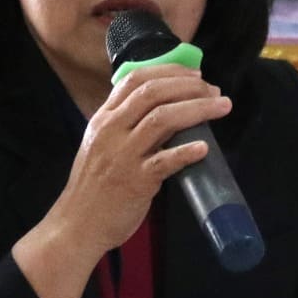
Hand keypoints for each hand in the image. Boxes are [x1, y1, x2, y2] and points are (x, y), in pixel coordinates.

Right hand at [14, 65, 230, 297]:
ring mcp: (123, 156)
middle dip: (189, 86)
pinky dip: (186, 151)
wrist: (77, 226)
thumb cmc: (93, 188)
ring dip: (197, 109)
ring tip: (221, 108)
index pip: (134, 80)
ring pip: (162, 119)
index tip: (194, 75)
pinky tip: (205, 148)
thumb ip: (125, 127)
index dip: (169, 71)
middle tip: (215, 90)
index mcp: (103, 120)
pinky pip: (165, 161)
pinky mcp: (135, 182)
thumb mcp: (101, 146)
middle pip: (153, 93)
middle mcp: (111, 131)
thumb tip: (165, 111)